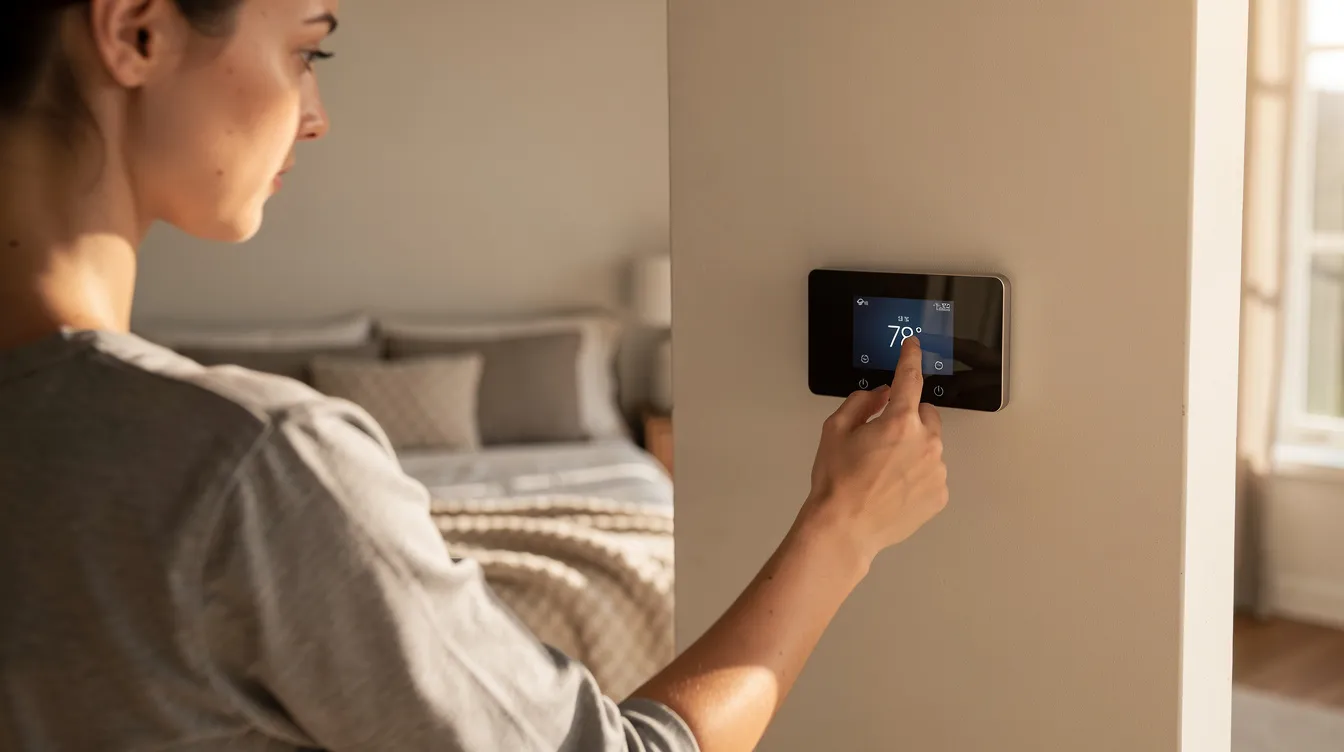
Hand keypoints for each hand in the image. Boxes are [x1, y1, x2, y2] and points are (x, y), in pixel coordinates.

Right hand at [802, 336, 948, 564]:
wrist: (844, 529)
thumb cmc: (837, 484)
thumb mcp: (835, 431)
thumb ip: (860, 403)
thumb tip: (878, 394)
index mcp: (899, 422)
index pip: (910, 379)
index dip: (910, 358)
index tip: (913, 347)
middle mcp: (925, 443)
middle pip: (925, 415)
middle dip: (906, 420)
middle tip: (880, 440)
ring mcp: (936, 470)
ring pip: (929, 446)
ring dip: (912, 450)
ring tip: (883, 472)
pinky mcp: (939, 494)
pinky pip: (931, 473)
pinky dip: (916, 475)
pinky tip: (892, 487)